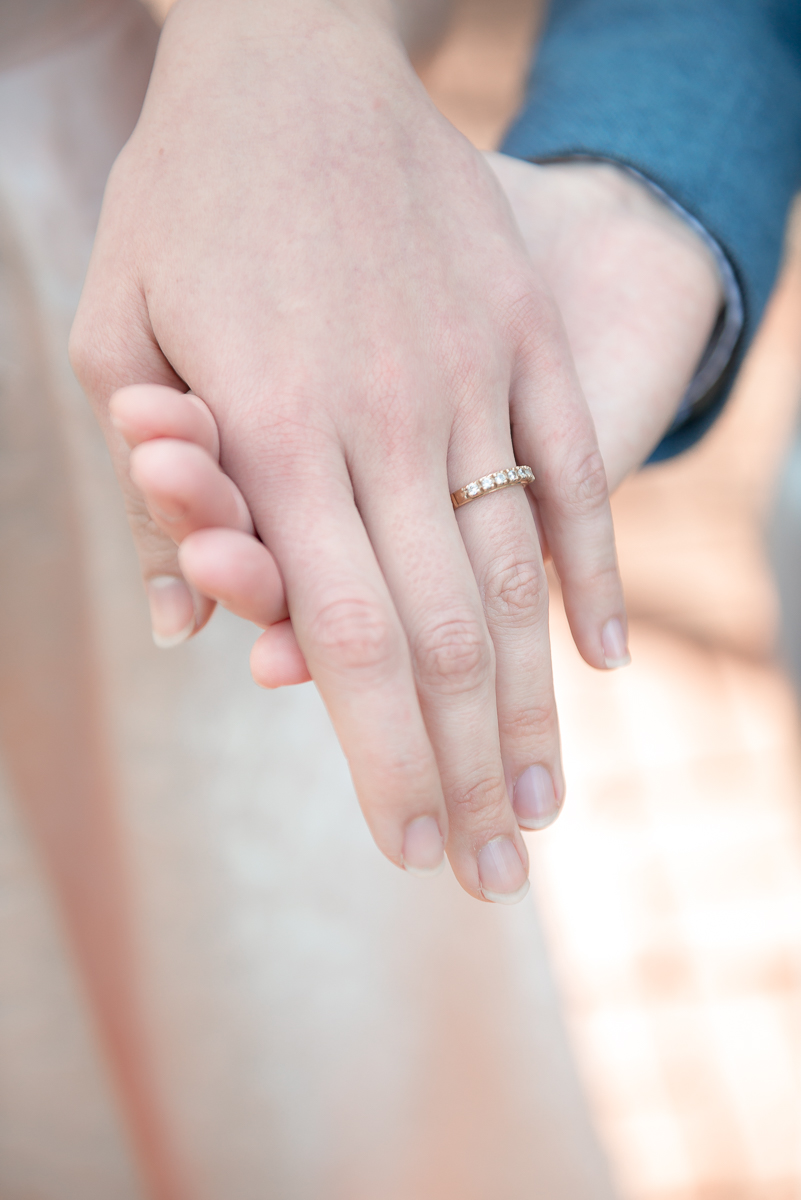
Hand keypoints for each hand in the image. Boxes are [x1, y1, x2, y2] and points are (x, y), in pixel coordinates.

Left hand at [71, 0, 626, 901]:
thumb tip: (188, 634)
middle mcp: (386, 420)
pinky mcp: (523, 337)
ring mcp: (471, 375)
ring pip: (516, 574)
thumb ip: (154, 499)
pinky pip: (576, 472)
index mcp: (276, 431)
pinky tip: (608, 663)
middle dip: (463, 772)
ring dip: (533, 705)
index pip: (340, 638)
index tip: (404, 845)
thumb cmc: (185, 202)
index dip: (378, 755)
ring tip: (547, 807)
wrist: (291, 57)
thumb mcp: (118, 336)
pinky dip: (594, 572)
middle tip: (491, 880)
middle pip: (439, 635)